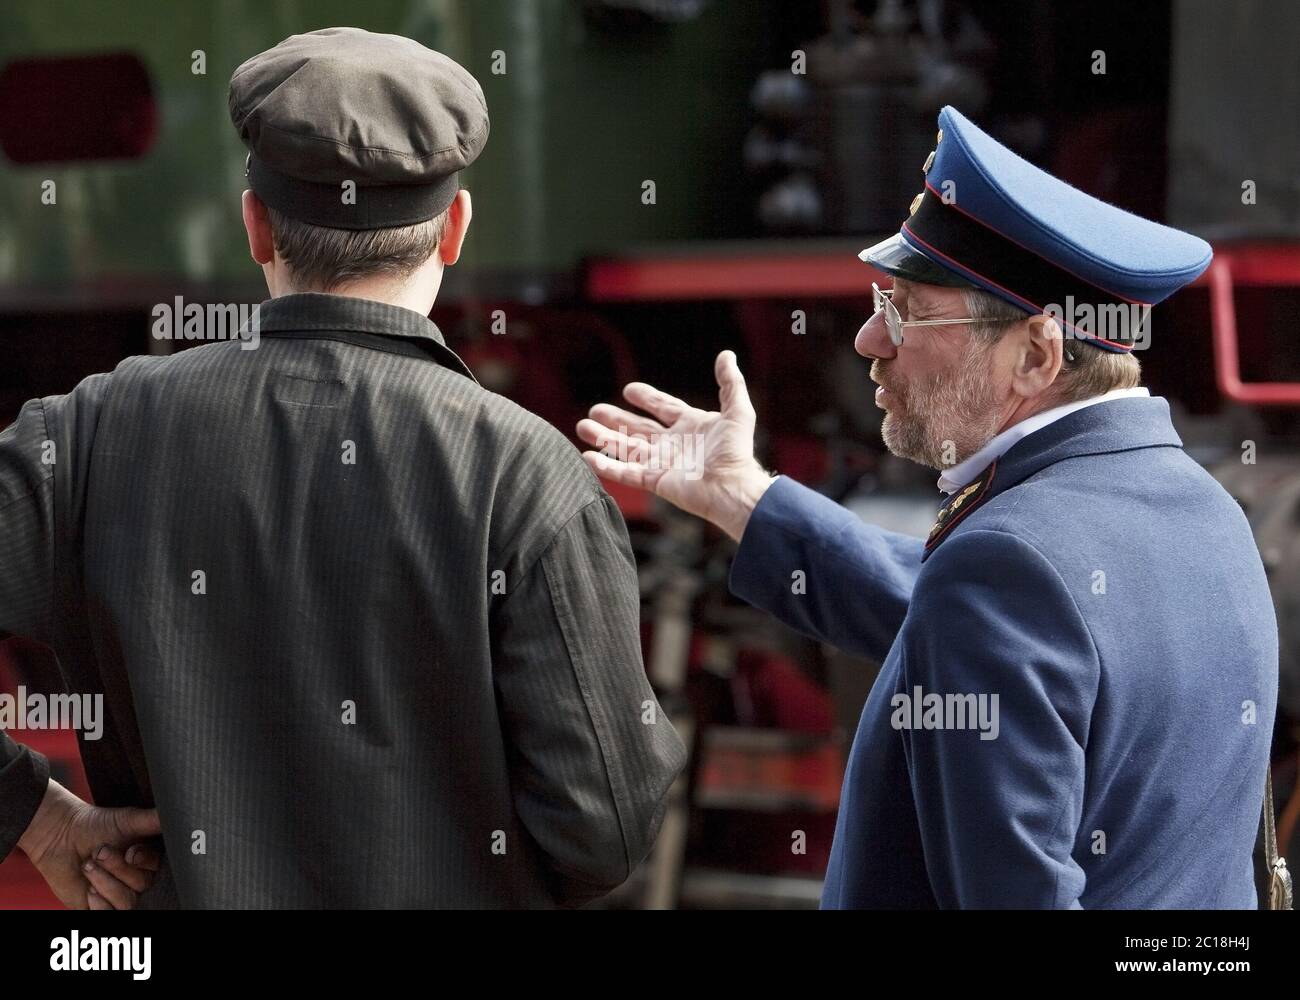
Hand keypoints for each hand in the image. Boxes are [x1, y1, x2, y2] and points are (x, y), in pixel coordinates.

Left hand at [17, 779, 162, 909]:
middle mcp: (139, 879)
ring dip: (107, 884)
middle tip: (100, 852)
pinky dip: (100, 906)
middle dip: (119, 869)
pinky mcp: (100, 909)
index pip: (160, 868)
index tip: (130, 852)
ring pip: (128, 903)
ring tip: (88, 865)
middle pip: (144, 885)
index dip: (146, 862)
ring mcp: (120, 896)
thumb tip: (179, 813)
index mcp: (150, 859)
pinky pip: (109, 916)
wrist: (58, 837)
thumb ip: (155, 819)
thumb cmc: (96, 824)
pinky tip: (89, 891)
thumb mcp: (128, 819)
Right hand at [577, 350, 775, 540]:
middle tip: (594, 411)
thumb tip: (726, 355)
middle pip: (637, 428)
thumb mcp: (737, 411)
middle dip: (615, 419)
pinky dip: (606, 466)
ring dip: (604, 438)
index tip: (628, 390)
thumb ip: (730, 383)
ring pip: (625, 448)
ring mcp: (661, 463)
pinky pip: (625, 472)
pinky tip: (587, 457)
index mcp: (690, 425)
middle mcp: (672, 444)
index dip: (647, 398)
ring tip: (582, 428)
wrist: (732, 486)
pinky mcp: (654, 481)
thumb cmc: (736, 452)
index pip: (663, 407)